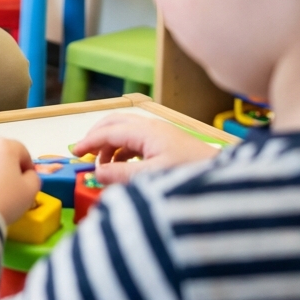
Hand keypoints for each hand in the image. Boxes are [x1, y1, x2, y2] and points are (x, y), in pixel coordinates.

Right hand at [72, 113, 219, 184]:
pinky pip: (135, 141)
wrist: (224, 177)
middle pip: (114, 123)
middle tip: (83, 153)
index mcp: (146, 131)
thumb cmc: (192, 173)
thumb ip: (122, 174)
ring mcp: (159, 134)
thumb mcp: (153, 176)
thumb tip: (98, 173)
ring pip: (124, 131)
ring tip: (103, 166)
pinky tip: (122, 167)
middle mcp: (151, 127)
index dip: (89, 141)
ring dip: (109, 145)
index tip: (75, 154)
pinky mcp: (166, 143)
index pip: (108, 131)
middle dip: (96, 136)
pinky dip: (122, 151)